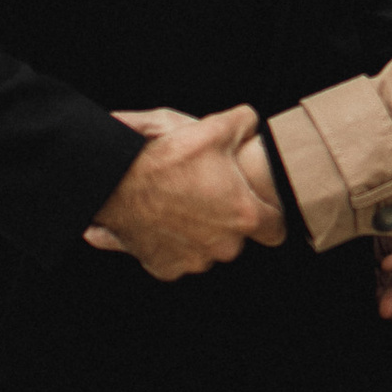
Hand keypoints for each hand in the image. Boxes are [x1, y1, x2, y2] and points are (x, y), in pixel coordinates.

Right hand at [86, 106, 282, 274]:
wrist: (115, 181)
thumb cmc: (167, 157)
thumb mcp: (215, 127)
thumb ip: (245, 125)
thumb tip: (252, 124)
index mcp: (243, 216)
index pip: (276, 229)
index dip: (268, 214)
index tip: (256, 204)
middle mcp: (222, 245)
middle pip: (237, 237)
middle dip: (226, 219)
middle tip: (208, 194)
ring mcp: (193, 260)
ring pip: (207, 249)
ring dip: (199, 232)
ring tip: (181, 203)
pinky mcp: (165, 267)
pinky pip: (176, 257)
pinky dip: (171, 242)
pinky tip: (161, 218)